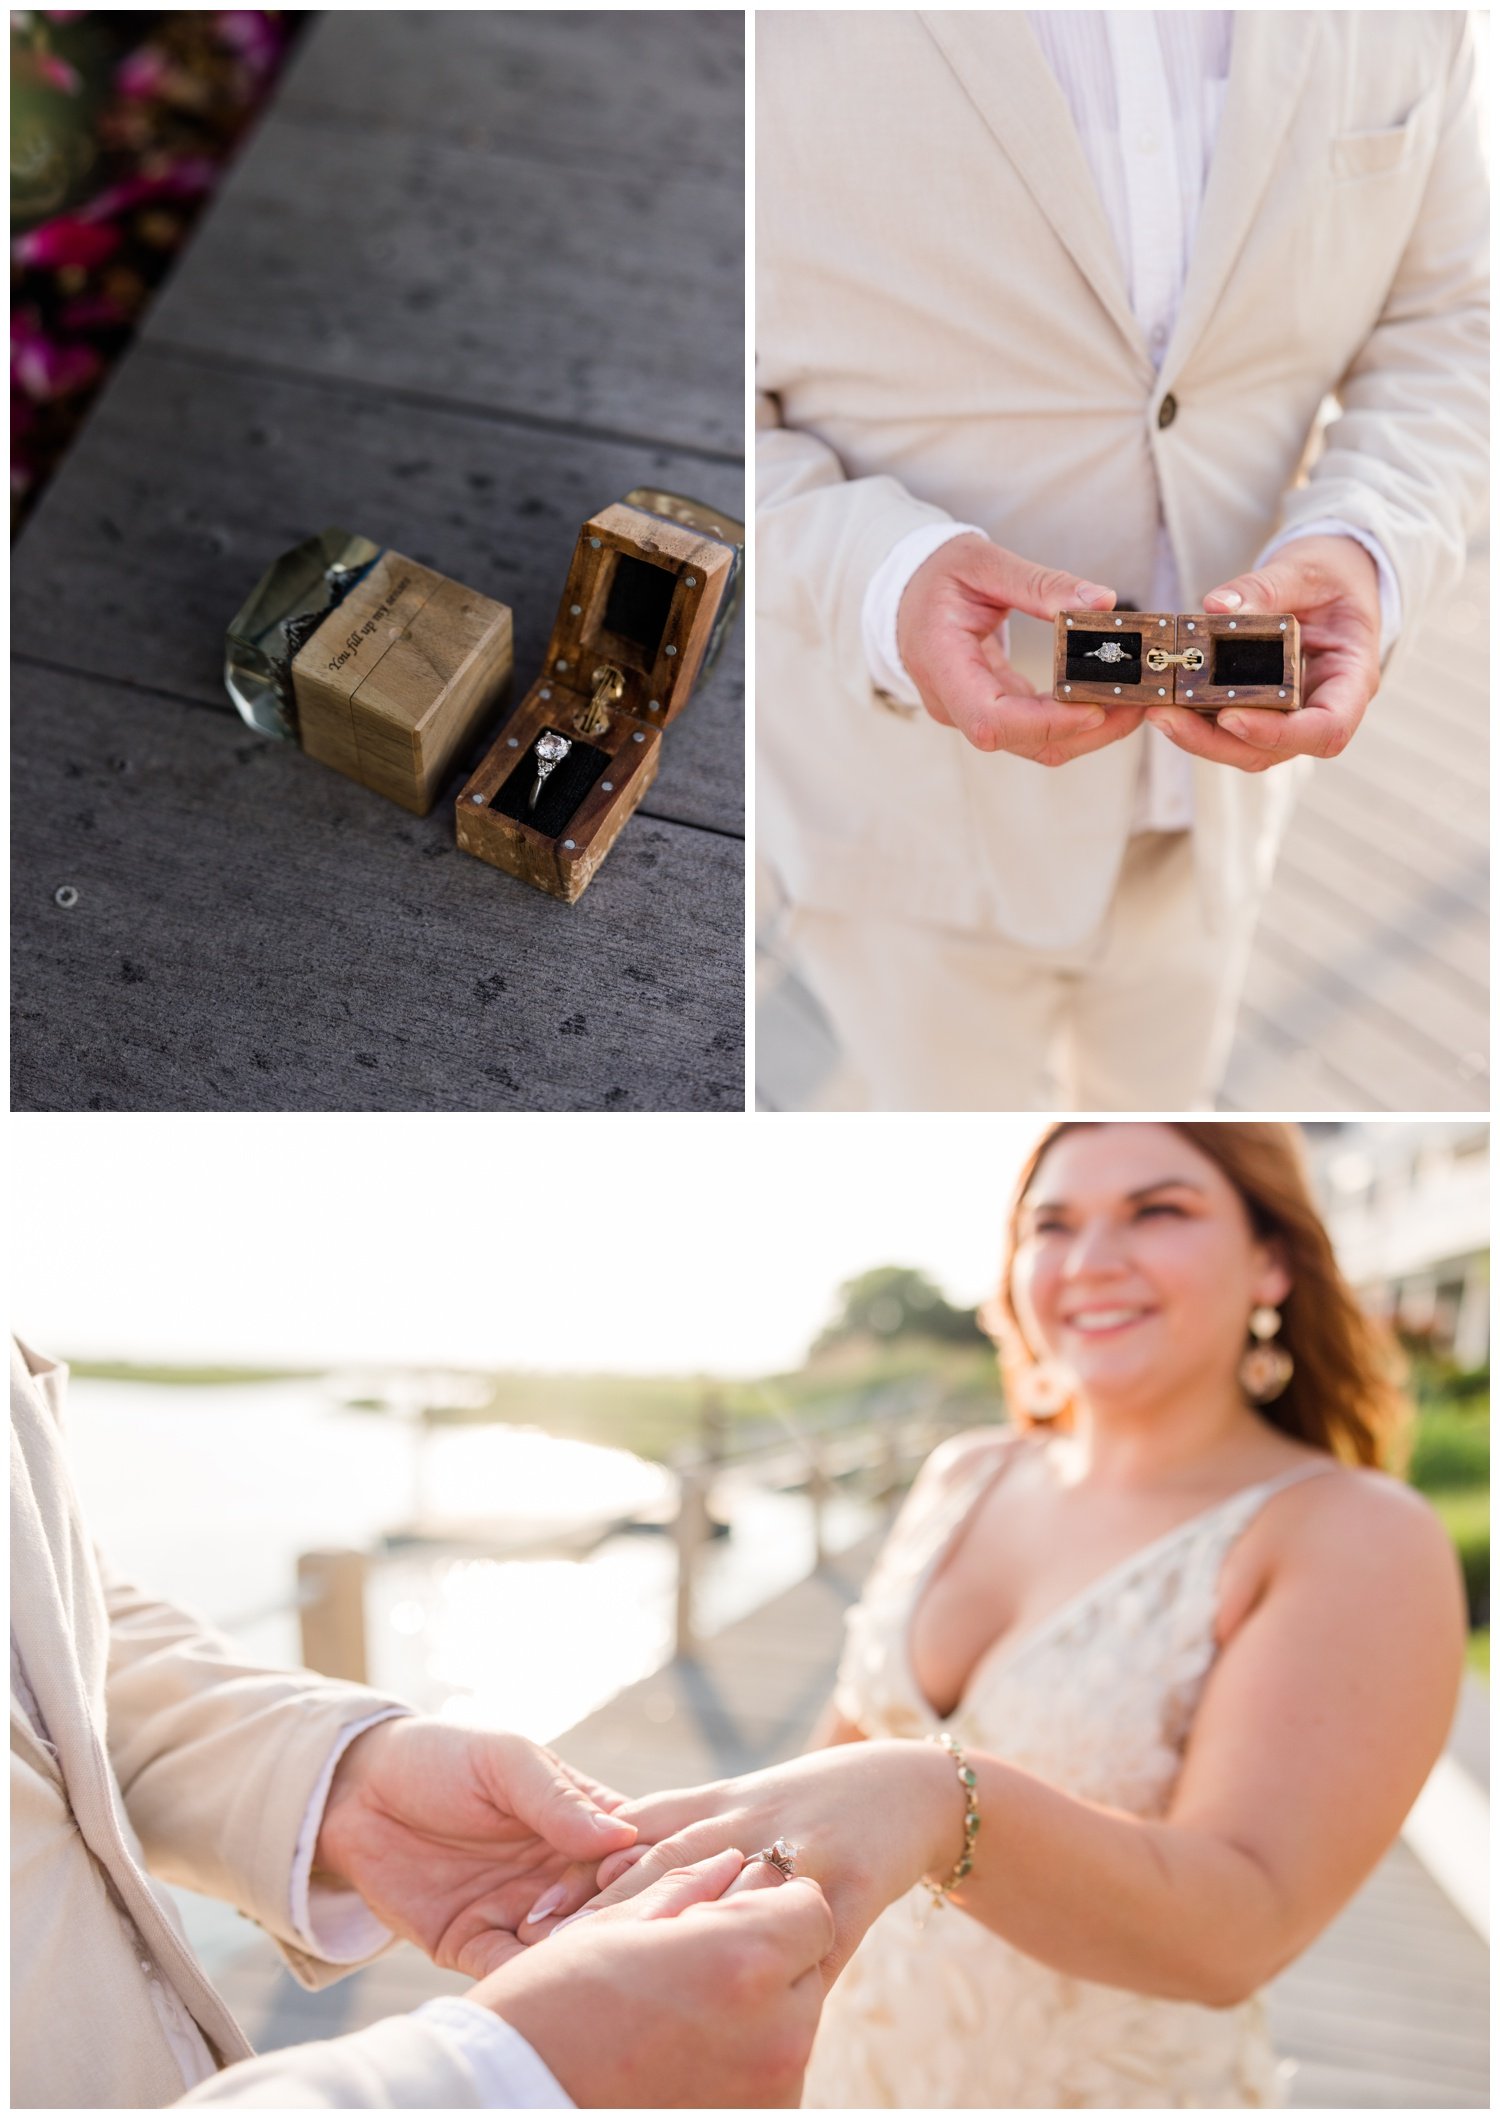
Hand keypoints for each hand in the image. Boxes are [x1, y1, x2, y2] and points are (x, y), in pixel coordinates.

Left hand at [312, 1717, 635, 1976]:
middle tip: (601, 1919)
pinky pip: (504, 1969)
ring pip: (560, 1944)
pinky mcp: (472, 1943)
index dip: (641, 1863)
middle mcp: (559, 1872)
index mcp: (579, 1820)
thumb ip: (557, 1800)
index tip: (630, 1870)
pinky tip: (527, 1974)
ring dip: (566, 1951)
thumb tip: (622, 1836)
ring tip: (564, 1948)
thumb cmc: (442, 1758)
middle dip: (607, 1917)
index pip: (631, 1847)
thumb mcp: (505, 1762)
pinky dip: (520, 1977)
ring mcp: (518, 1911)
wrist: (356, 1790)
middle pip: (604, 1905)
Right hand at [471, 1849, 834, 2107]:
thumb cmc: (551, 2007)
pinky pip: (768, 2078)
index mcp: (744, 1960)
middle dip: (762, 1955)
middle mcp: (776, 2032)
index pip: (809, 1908)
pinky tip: (677, 2052)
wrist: (509, 2102)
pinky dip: (738, 2061)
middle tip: (694, 1962)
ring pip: (790, 2024)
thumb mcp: (616, 1928)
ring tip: (678, 2012)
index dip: (766, 1902)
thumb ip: (688, 1888)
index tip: (725, 1910)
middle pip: (805, 1967)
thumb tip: (730, 1864)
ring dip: (753, 2009)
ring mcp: (768, 2092)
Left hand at [523, 1742, 962, 1977]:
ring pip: (732, 1895)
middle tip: (549, 1951)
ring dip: (681, 1938)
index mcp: (715, 1802)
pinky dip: (776, 1971)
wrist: (908, 1788)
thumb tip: (589, 1877)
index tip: (532, 1916)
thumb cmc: (810, 1807)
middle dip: (609, 1908)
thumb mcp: (735, 1809)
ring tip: (629, 1987)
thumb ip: (671, 1836)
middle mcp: (749, 1819)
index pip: (635, 1832)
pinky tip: (746, 2008)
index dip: (582, 1872)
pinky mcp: (851, 1883)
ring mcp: (801, 1850)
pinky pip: (810, 1937)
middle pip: (669, 1861)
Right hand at [897, 532, 1139, 763]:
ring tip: (1135, 702)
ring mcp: (971, 712)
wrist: (904, 592)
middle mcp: (953, 702)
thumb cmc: (937, 574)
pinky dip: (1075, 719)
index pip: (991, 719)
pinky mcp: (991, 710)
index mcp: (942, 665)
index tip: (1093, 706)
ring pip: (1034, 745)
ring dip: (1088, 732)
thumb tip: (1102, 602)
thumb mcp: (983, 563)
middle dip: (1084, 731)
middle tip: (1138, 702)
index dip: (1044, 723)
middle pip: (1021, 742)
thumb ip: (1042, 584)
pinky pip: (1036, 730)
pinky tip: (1110, 697)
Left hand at [1146, 534, 1381, 771]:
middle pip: (1272, 751)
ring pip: (1244, 748)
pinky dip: (1196, 719)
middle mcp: (1321, 708)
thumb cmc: (1331, 575)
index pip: (1326, 730)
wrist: (1333, 578)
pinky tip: (1164, 700)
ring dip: (1197, 737)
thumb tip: (1217, 606)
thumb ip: (1265, 588)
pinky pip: (1228, 727)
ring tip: (1156, 710)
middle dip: (1215, 741)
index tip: (1232, 717)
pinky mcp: (1259, 708)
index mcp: (1351, 680)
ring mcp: (1289, 715)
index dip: (1280, 734)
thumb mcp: (1305, 570)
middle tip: (1166, 716)